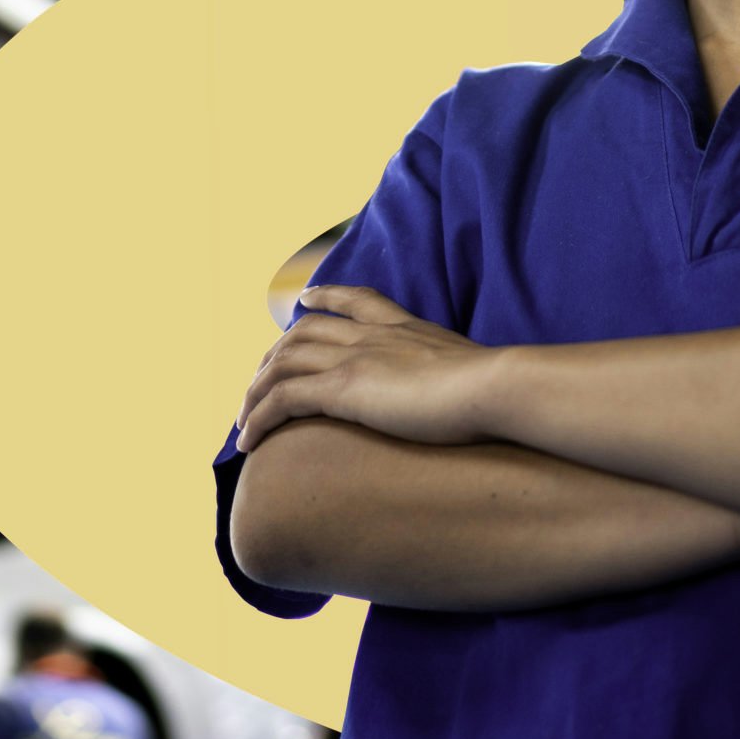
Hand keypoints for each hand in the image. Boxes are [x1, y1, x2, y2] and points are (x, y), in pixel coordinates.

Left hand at [236, 285, 500, 451]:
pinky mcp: (342, 389)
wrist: (492, 387)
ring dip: (255, 392)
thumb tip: (483, 395)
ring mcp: (354, 358)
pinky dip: (258, 418)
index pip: (355, 300)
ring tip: (242, 421)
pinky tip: (247, 440)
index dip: (325, 297)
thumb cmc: (497, 390)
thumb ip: (464, 376)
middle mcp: (371, 335)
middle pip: (304, 332)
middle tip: (258, 381)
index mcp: (403, 326)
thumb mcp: (476, 371)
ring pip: (283, 364)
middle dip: (274, 355)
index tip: (305, 299)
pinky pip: (282, 400)